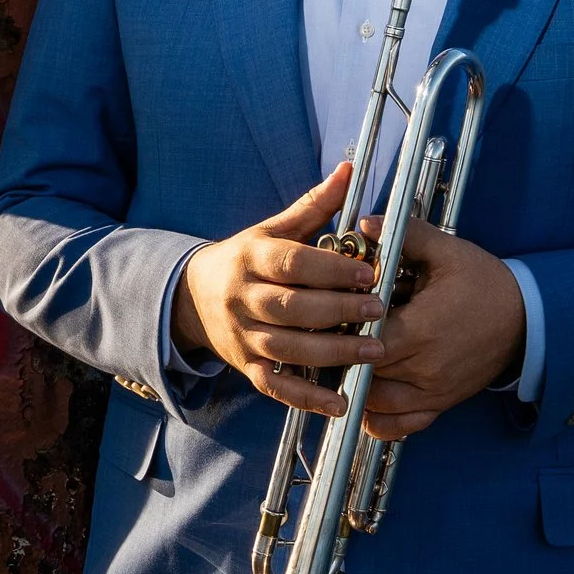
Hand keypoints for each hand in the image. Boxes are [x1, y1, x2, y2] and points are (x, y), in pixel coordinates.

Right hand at [171, 163, 383, 416]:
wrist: (193, 297)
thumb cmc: (246, 259)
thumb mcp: (272, 228)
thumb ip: (314, 205)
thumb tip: (349, 170)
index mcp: (252, 257)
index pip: (291, 264)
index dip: (330, 270)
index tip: (368, 273)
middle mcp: (244, 297)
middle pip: (291, 307)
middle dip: (338, 310)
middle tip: (380, 311)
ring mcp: (244, 336)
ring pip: (288, 348)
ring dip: (333, 353)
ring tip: (374, 352)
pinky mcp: (247, 366)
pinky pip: (277, 385)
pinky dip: (307, 398)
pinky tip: (340, 403)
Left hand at [357, 213, 523, 440]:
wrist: (527, 318)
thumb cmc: (485, 283)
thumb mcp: (448, 252)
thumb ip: (406, 235)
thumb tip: (366, 222)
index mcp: (422, 329)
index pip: (364, 338)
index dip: (345, 326)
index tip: (339, 311)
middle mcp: (425, 368)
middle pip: (363, 370)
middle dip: (346, 354)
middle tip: (335, 335)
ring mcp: (433, 391)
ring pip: (375, 402)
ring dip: (357, 385)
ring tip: (348, 362)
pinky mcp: (441, 404)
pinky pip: (400, 426)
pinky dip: (379, 420)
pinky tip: (367, 400)